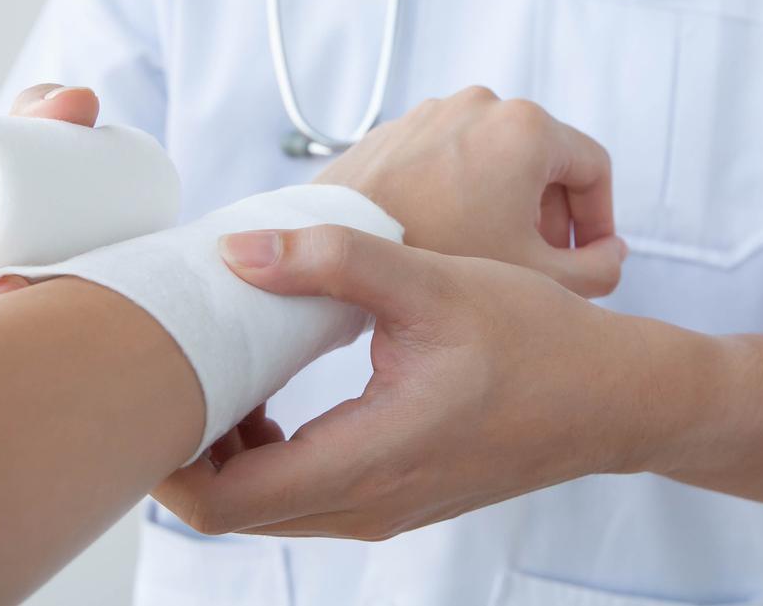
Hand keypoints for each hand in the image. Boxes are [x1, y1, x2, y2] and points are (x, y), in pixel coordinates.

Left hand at [153, 224, 698, 539]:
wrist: (612, 399)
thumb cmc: (539, 344)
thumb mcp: (435, 285)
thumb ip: (334, 262)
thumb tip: (237, 252)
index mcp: (366, 461)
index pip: (223, 502)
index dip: (165, 457)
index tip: (150, 387)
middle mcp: (364, 505)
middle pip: (231, 511)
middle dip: (186, 449)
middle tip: (174, 366)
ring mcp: (378, 510)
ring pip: (265, 506)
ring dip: (227, 450)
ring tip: (221, 371)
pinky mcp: (392, 496)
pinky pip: (301, 495)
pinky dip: (268, 454)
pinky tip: (276, 392)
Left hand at [315, 86, 625, 297]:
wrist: (341, 249)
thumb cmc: (440, 259)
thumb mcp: (539, 278)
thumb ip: (598, 270)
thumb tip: (612, 255)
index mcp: (526, 128)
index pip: (593, 167)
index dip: (600, 220)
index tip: (587, 260)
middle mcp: (483, 104)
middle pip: (543, 158)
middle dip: (550, 213)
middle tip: (540, 263)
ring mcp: (434, 111)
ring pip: (494, 158)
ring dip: (505, 203)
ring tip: (489, 255)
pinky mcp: (397, 128)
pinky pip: (448, 156)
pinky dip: (461, 191)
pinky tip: (445, 238)